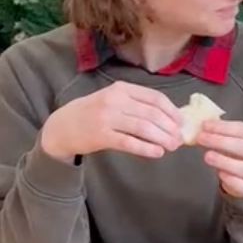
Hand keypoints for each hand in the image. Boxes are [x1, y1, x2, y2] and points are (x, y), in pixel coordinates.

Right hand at [40, 82, 183, 162]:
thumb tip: (169, 117)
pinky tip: (157, 153)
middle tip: (179, 139)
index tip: (181, 122)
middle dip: (170, 127)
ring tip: (172, 147)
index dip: (171, 111)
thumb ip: (137, 104)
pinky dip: (146, 148)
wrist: (61, 126)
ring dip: (162, 138)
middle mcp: (115, 100)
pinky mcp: (101, 136)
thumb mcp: (113, 100)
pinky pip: (129, 143)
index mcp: (122, 89)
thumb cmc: (93, 112)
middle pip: (152, 114)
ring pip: (143, 128)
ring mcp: (107, 118)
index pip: (154, 98)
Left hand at [197, 121, 242, 197]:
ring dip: (223, 161)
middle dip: (221, 142)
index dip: (223, 127)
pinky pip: (241, 185)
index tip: (205, 125)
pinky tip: (219, 173)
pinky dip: (229, 179)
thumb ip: (220, 130)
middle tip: (201, 138)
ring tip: (207, 156)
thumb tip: (201, 124)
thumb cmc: (236, 150)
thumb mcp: (232, 137)